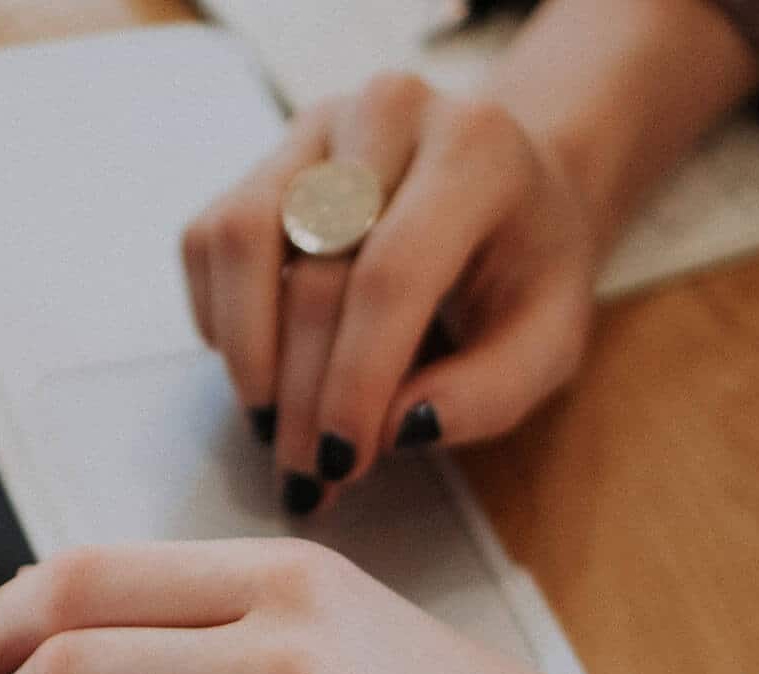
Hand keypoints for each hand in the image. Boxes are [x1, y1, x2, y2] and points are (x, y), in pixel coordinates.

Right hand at [180, 73, 596, 513]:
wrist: (507, 184)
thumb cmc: (526, 269)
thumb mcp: (549, 341)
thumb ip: (489, 393)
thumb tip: (395, 430)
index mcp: (476, 150)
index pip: (391, 272)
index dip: (355, 378)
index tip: (341, 462)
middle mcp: (389, 113)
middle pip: (313, 269)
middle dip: (301, 393)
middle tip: (305, 474)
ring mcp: (317, 126)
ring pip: (240, 240)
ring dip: (246, 353)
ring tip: (272, 425)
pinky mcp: (266, 155)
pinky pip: (209, 240)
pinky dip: (220, 318)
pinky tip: (263, 366)